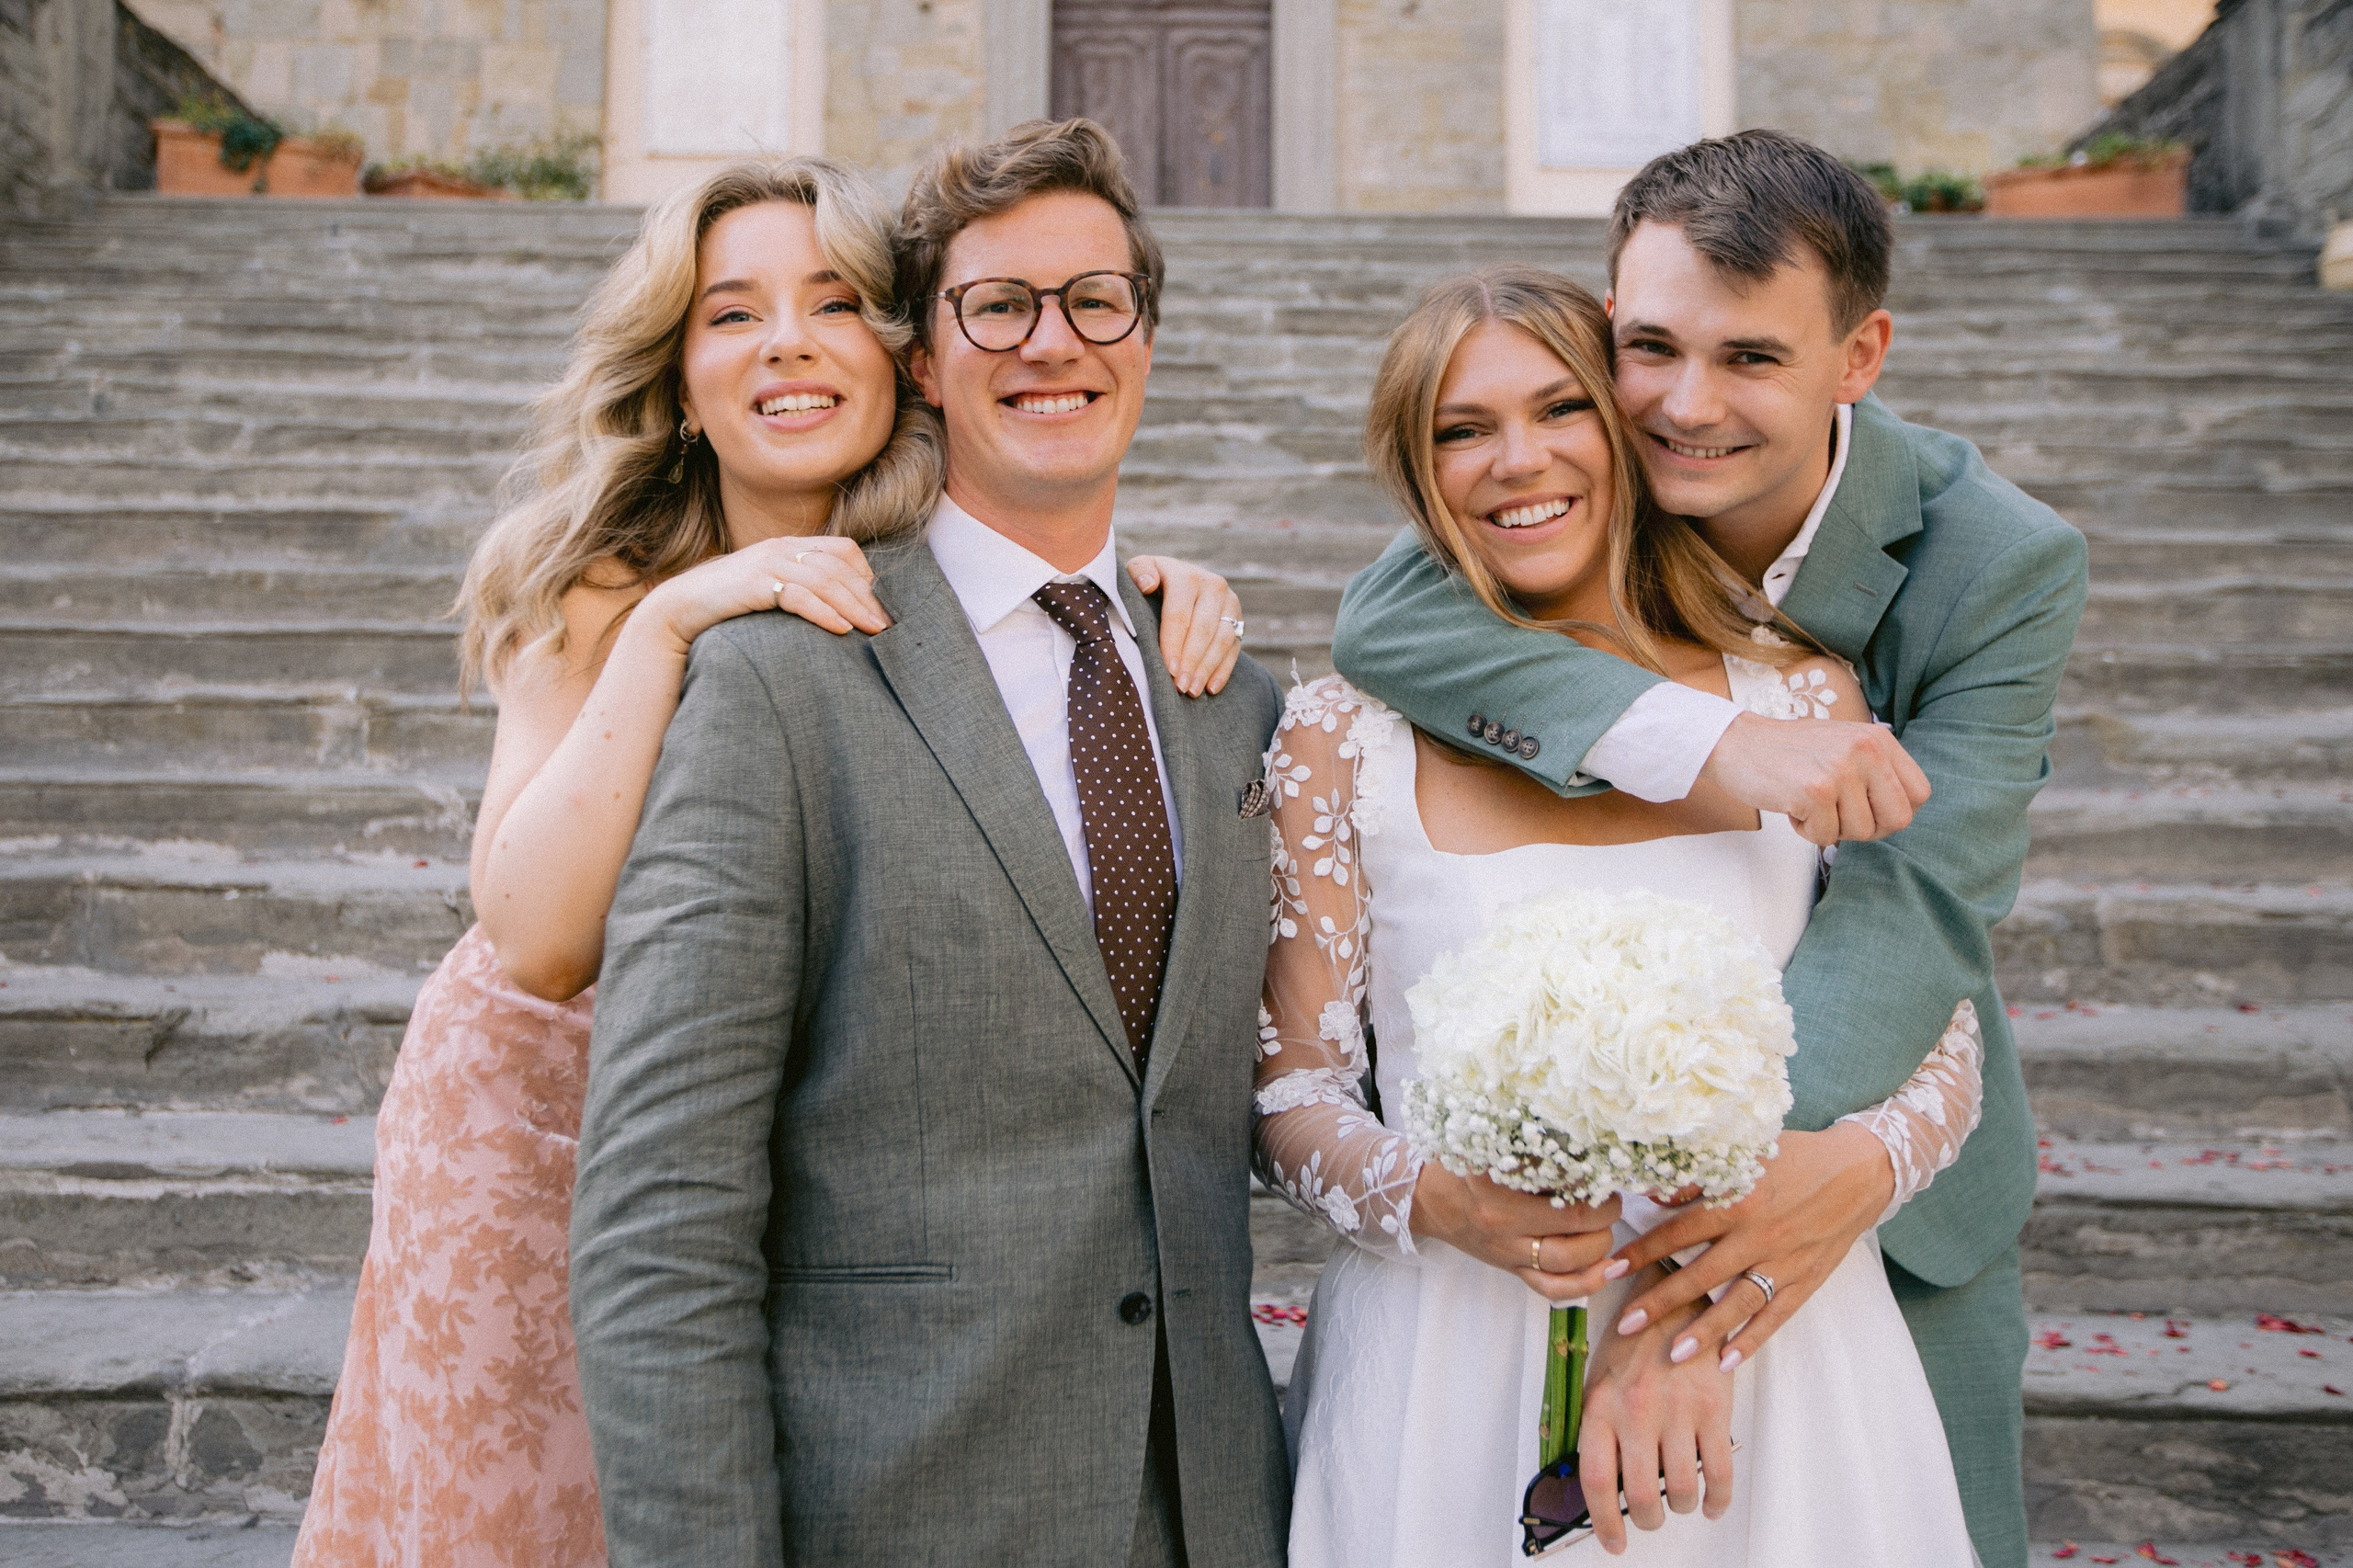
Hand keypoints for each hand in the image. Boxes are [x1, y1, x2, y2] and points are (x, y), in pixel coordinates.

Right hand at [643, 535, 889, 653]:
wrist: (678, 610)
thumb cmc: (727, 607)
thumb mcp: (769, 591)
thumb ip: (798, 590)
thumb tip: (839, 612)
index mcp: (788, 546)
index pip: (843, 550)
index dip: (867, 577)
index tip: (880, 608)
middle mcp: (780, 549)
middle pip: (840, 566)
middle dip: (868, 597)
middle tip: (887, 626)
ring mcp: (766, 563)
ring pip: (825, 580)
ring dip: (855, 606)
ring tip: (874, 631)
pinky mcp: (753, 585)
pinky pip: (799, 596)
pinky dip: (824, 613)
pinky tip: (841, 630)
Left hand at [1128, 556, 1243, 696]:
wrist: (1178, 577)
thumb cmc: (1151, 580)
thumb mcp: (1140, 568)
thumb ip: (1139, 572)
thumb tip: (1148, 584)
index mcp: (1187, 576)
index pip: (1180, 614)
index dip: (1173, 644)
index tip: (1168, 670)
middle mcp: (1214, 586)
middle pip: (1203, 630)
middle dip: (1191, 661)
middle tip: (1179, 687)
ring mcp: (1230, 603)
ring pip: (1223, 640)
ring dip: (1207, 669)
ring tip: (1192, 691)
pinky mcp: (1238, 619)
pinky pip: (1235, 648)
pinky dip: (1223, 670)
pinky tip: (1211, 688)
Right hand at [1407, 1165, 1620, 1301]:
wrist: (1428, 1198)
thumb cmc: (1460, 1166)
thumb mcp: (1489, 1146)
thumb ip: (1530, 1144)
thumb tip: (1581, 1145)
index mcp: (1497, 1187)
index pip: (1563, 1187)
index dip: (1593, 1181)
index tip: (1601, 1171)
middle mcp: (1503, 1224)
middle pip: (1575, 1224)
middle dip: (1605, 1211)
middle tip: (1610, 1197)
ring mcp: (1508, 1252)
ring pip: (1569, 1260)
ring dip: (1601, 1244)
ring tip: (1606, 1226)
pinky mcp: (1512, 1270)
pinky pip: (1552, 1289)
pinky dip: (1586, 1284)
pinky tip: (1609, 1270)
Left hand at [1577, 1271, 1734, 1553]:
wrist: (1676, 1291)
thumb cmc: (1635, 1337)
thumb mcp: (1601, 1376)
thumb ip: (1599, 1424)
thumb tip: (1601, 1483)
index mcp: (1601, 1403)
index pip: (1596, 1480)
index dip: (1603, 1522)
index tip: (1613, 1542)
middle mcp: (1636, 1410)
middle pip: (1640, 1496)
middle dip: (1646, 1520)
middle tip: (1649, 1520)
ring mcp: (1678, 1410)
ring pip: (1682, 1490)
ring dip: (1682, 1507)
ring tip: (1680, 1501)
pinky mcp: (1715, 1408)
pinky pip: (1719, 1474)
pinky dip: (1718, 1499)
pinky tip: (1713, 1503)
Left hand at [1607, 1124, 1894, 1373]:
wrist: (1859, 1172)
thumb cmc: (1795, 1157)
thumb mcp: (1745, 1154)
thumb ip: (1699, 1176)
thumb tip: (1653, 1190)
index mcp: (1737, 1200)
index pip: (1678, 1232)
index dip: (1643, 1251)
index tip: (1611, 1269)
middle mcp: (1757, 1235)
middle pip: (1700, 1275)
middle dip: (1660, 1302)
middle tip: (1627, 1327)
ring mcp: (1783, 1262)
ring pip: (1736, 1304)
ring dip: (1704, 1332)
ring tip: (1673, 1355)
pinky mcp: (1806, 1281)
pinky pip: (1775, 1317)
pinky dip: (1752, 1340)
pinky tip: (1727, 1362)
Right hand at [1697, 711, 1929, 845]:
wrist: (1735, 742)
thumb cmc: (1789, 752)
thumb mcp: (1844, 746)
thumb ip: (1876, 771)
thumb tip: (1903, 813)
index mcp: (1878, 739)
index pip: (1919, 794)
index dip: (1893, 812)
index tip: (1865, 810)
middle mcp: (1866, 750)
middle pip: (1897, 820)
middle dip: (1867, 828)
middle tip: (1837, 816)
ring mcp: (1841, 770)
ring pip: (1860, 832)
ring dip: (1831, 829)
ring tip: (1808, 803)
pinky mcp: (1814, 791)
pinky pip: (1826, 836)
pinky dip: (1807, 831)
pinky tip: (1792, 806)